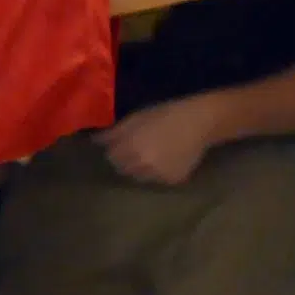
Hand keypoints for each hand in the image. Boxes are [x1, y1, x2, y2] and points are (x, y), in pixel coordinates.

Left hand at [98, 99, 213, 186]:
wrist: (200, 122)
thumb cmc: (166, 114)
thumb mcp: (137, 117)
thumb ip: (115, 132)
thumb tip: (94, 141)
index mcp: (130, 148)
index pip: (111, 157)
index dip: (114, 150)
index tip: (120, 144)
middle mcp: (141, 165)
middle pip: (124, 169)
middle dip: (126, 160)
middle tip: (137, 148)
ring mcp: (158, 176)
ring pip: (140, 177)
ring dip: (141, 168)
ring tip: (152, 153)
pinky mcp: (172, 181)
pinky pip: (159, 180)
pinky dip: (159, 172)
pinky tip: (168, 159)